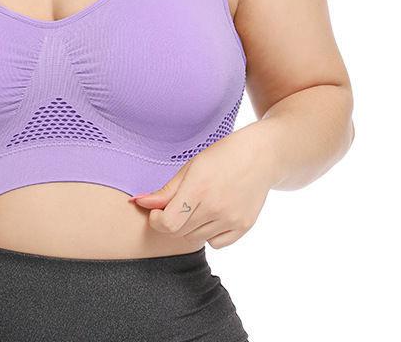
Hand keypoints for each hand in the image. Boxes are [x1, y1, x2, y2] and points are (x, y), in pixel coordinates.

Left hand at [129, 125, 275, 248]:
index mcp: (198, 188)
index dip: (156, 220)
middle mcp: (215, 207)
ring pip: (196, 238)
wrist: (261, 156)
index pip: (168, 223)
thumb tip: (139, 203)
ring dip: (189, 227)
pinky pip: (216, 243)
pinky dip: (209, 233)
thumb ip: (166, 190)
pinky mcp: (243, 227)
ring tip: (197, 205)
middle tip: (174, 207)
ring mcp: (231, 219)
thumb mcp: (190, 167)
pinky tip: (212, 214)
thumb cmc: (222, 156)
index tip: (156, 211)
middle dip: (170, 222)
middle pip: (179, 232)